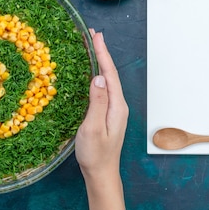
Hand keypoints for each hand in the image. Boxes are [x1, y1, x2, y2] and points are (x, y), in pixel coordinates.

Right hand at [75, 30, 137, 209]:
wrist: (102, 174)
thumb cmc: (96, 154)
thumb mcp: (93, 128)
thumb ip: (96, 103)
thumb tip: (97, 78)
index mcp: (116, 106)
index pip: (109, 74)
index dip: (102, 53)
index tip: (96, 36)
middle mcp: (118, 105)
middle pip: (110, 73)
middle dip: (102, 53)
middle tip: (93, 35)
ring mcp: (114, 110)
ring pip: (107, 80)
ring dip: (100, 62)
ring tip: (92, 47)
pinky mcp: (107, 114)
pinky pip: (103, 89)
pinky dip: (97, 76)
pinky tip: (90, 73)